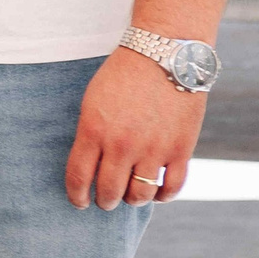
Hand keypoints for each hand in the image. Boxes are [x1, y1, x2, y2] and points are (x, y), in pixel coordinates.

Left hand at [66, 45, 207, 208]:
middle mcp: (122, 145)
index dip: (77, 195)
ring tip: (130, 197)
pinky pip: (172, 187)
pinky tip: (156, 192)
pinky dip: (163, 195)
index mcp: (93, 131)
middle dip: (105, 201)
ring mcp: (153, 149)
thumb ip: (91, 135)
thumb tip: (90, 166)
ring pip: (140, 195)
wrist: (164, 55)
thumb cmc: (123, 76)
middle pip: (110, 191)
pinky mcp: (181, 149)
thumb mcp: (93, 102)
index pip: (79, 177)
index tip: (79, 202)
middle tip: (105, 202)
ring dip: (133, 200)